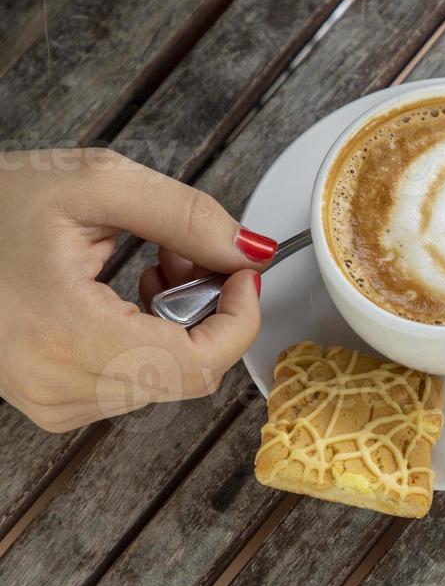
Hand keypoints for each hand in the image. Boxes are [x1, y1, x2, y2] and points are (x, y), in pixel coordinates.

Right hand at [0, 148, 276, 431]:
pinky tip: (128, 293)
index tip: (241, 271)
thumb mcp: (95, 184)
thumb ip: (185, 215)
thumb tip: (251, 249)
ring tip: (151, 264)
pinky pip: (133, 383)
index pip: (196, 365)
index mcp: (67, 336)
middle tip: (185, 253)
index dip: (239, 318)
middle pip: (187, 373)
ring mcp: (51, 401)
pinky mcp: (51, 401)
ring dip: (180, 321)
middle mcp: (57, 386)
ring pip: (165, 380)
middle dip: (208, 309)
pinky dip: (151, 338)